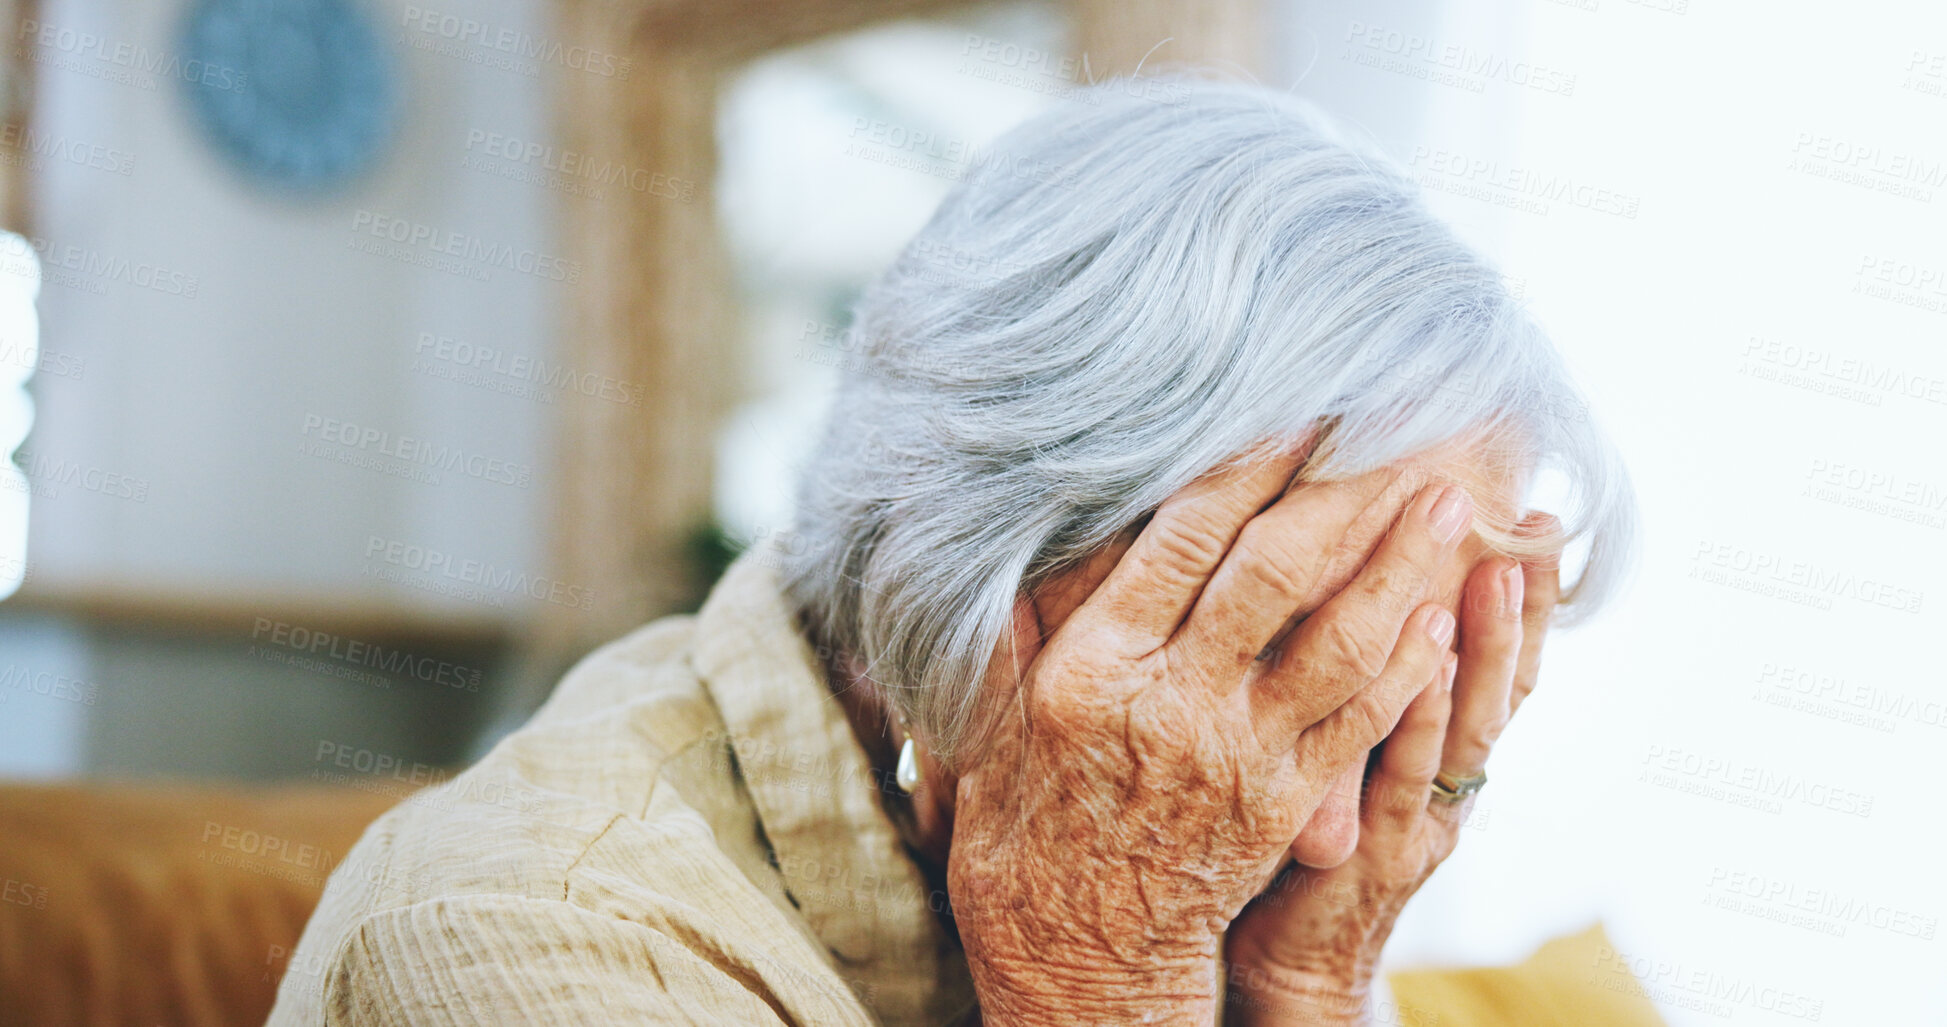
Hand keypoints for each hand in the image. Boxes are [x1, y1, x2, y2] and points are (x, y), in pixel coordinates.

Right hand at [946, 446, 1475, 1025]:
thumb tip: (997, 541)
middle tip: (1398, 425)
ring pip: (1343, 642)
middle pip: (1276, 576)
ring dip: (1404, 563)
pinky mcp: (1291, 802)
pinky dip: (1412, 661)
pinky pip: (1366, 720)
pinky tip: (1446, 610)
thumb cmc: (1024, 834)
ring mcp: (1244, 756)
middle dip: (1343, 492)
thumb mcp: (985, 728)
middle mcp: (1176, 704)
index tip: (1289, 407)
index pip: (1183, 544)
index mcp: (1095, 670)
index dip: (1243, 467)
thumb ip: (1002, 633)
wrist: (1078, 959)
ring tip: (1452, 498)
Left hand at [1222, 515, 1561, 1024]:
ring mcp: (1420, 817)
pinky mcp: (1379, 852)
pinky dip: (1420, 717)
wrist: (1284, 956)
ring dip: (1484, 645)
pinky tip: (1426, 661)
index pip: (1496, 656)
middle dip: (1524, 600)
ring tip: (1499, 568)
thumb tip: (1344, 567)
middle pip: (1501, 679)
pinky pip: (1405, 775)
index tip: (1536, 513)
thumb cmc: (1295, 829)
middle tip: (1537, 520)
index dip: (1526, 592)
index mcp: (1443, 747)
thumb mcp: (1339, 739)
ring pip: (1467, 722)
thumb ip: (1352, 669)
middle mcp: (1448, 780)